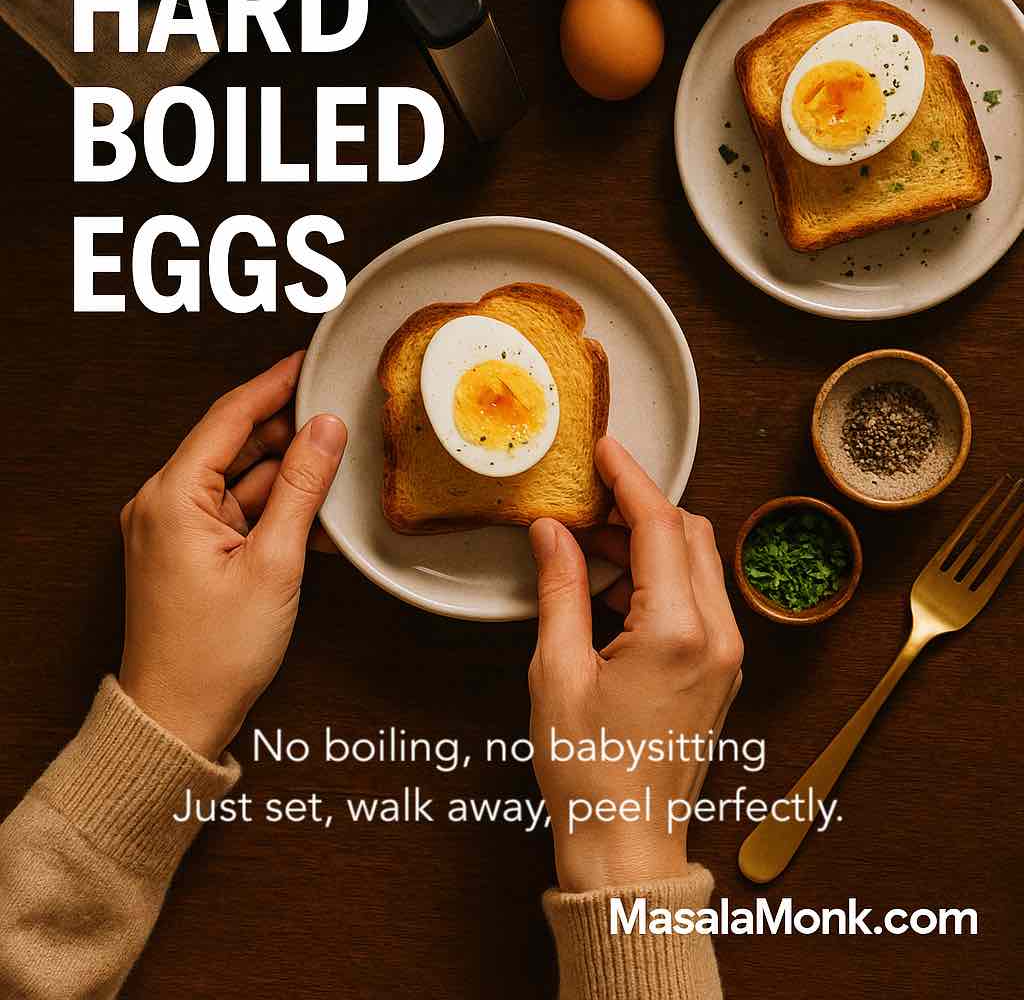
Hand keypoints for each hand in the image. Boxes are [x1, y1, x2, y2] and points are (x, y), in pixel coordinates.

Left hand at [118, 353, 346, 759]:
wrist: (176, 720)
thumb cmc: (214, 653)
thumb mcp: (274, 562)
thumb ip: (303, 487)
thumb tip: (326, 429)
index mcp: (171, 496)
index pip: (228, 416)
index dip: (274, 383)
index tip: (309, 360)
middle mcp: (162, 503)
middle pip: (234, 443)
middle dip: (288, 430)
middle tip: (340, 412)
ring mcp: (173, 527)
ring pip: (240, 478)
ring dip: (287, 475)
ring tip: (339, 470)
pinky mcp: (186, 550)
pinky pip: (236, 510)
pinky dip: (274, 509)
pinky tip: (316, 517)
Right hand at [528, 437, 742, 891]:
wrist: (628, 847)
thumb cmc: (590, 771)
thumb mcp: (559, 670)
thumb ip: (561, 588)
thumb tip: (553, 532)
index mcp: (678, 631)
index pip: (659, 524)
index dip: (628, 478)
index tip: (603, 448)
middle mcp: (716, 636)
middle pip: (687, 533)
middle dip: (638, 508)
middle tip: (584, 504)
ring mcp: (726, 655)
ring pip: (696, 563)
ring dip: (647, 543)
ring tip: (587, 550)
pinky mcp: (720, 671)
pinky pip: (698, 599)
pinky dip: (660, 578)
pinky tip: (611, 592)